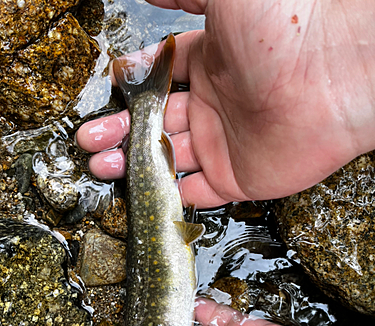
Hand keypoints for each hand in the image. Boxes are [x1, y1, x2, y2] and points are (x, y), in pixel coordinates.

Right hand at [76, 0, 374, 207]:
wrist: (333, 77)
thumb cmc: (282, 28)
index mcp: (211, 64)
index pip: (162, 79)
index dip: (133, 85)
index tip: (108, 91)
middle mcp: (216, 106)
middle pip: (157, 123)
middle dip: (120, 131)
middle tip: (89, 139)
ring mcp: (225, 145)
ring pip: (168, 160)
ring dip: (134, 165)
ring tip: (100, 165)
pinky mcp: (239, 179)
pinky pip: (198, 194)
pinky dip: (171, 198)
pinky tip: (144, 195)